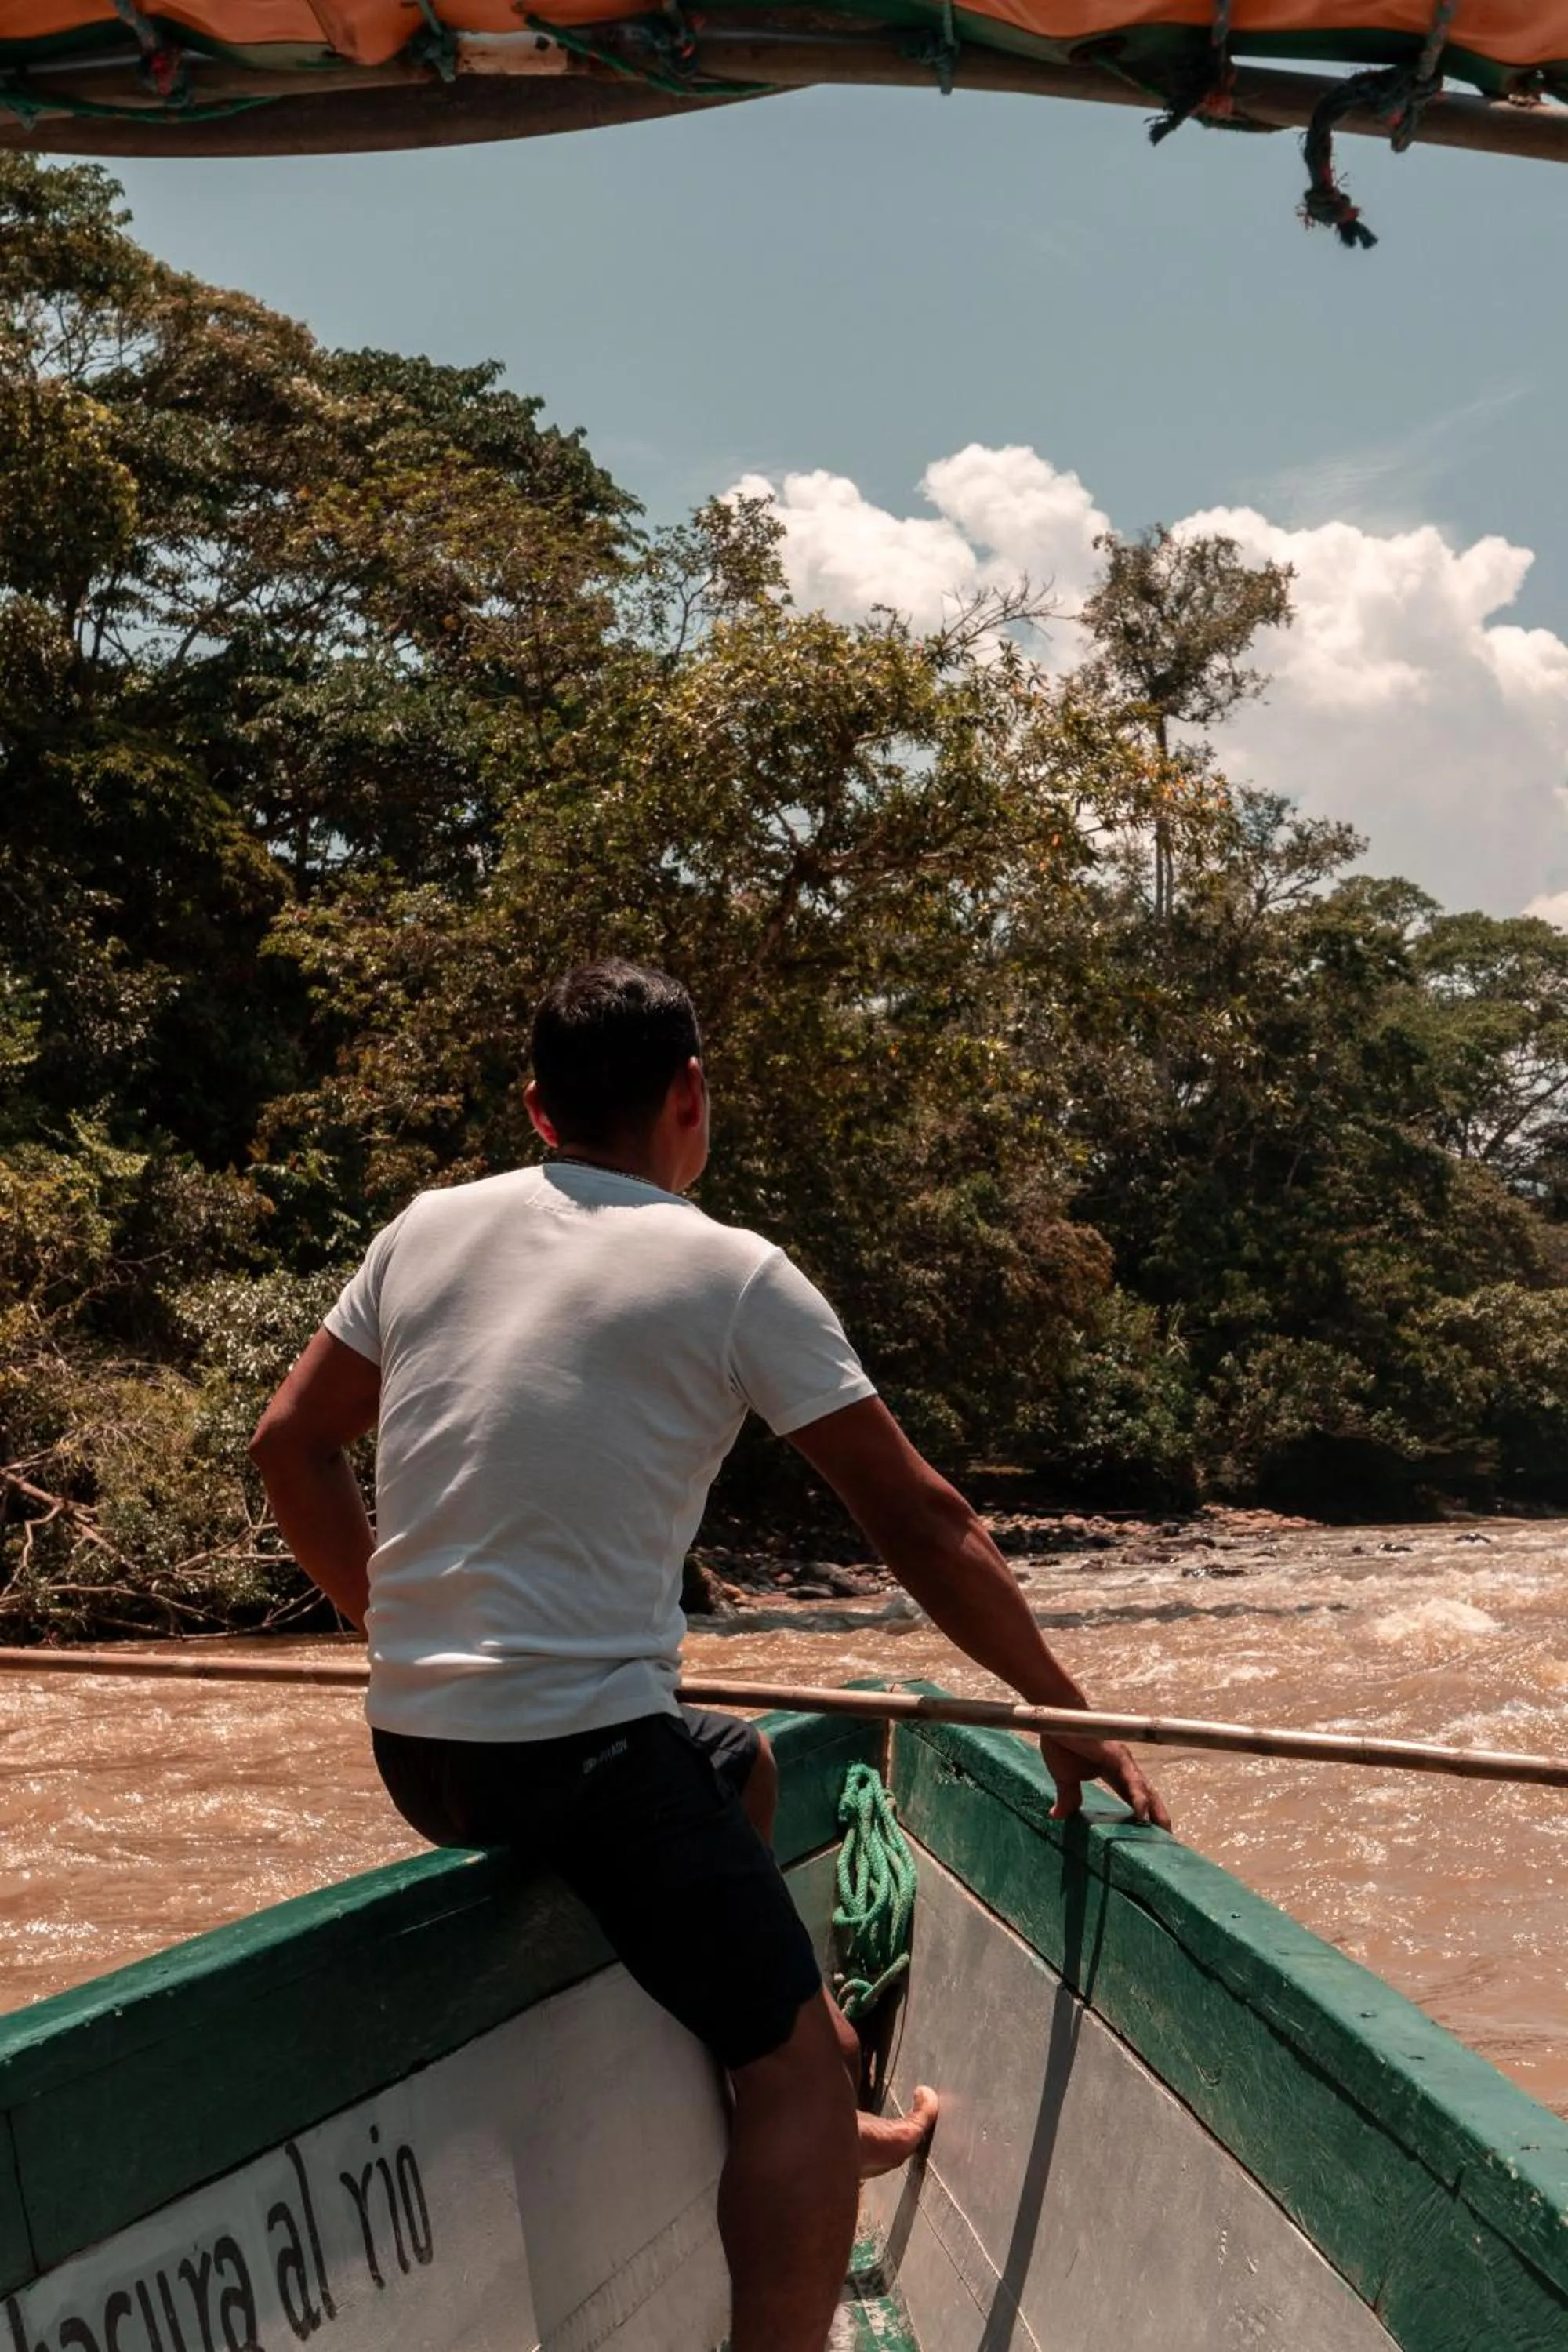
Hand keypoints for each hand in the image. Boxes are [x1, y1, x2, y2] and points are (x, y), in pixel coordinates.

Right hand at [1040, 1734, 1171, 1830]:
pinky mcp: (1117, 1757)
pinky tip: (1143, 1816)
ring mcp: (1123, 1762)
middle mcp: (1124, 1767)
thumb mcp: (1065, 1778)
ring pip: (1145, 1791)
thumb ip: (1068, 1797)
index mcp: (1114, 1772)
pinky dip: (1139, 1799)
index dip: (1145, 1815)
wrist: (1055, 1721)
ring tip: (1164, 1833)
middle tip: (1168, 1840)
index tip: (1154, 1835)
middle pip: (1147, 1796)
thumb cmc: (1062, 1743)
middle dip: (1158, 1817)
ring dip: (1156, 1812)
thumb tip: (1056, 1816)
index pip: (1134, 1798)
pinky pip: (1132, 1781)